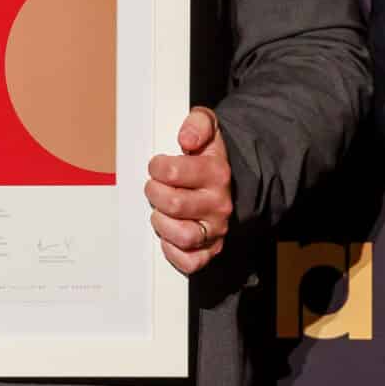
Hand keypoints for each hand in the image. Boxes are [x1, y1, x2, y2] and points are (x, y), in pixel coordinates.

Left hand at [144, 107, 231, 275]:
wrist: (230, 178)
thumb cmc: (208, 154)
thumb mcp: (207, 126)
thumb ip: (198, 123)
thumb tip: (186, 137)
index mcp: (217, 173)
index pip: (173, 173)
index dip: (157, 168)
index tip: (157, 166)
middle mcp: (219, 203)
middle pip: (174, 204)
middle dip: (154, 193)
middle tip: (154, 187)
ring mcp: (216, 228)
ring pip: (183, 235)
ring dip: (162, 223)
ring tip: (159, 211)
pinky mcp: (211, 248)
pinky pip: (191, 262)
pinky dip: (174, 252)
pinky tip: (167, 235)